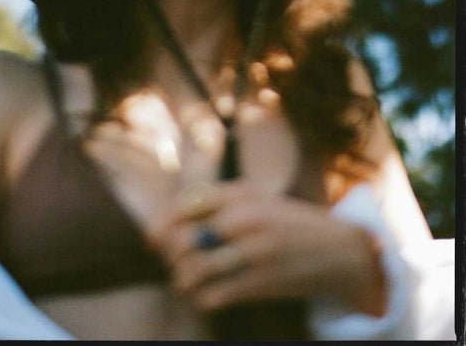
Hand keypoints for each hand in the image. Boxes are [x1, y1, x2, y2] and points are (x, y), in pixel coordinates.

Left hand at [147, 180, 385, 315]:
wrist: (339, 250)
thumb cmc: (291, 222)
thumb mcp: (259, 198)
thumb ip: (219, 202)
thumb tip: (173, 216)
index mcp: (242, 194)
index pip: (186, 205)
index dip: (161, 224)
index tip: (152, 238)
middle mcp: (246, 219)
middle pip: (184, 239)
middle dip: (170, 254)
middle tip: (173, 261)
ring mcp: (254, 252)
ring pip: (194, 270)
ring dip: (183, 279)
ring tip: (187, 280)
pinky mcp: (262, 283)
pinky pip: (214, 296)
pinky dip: (201, 298)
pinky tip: (205, 294)